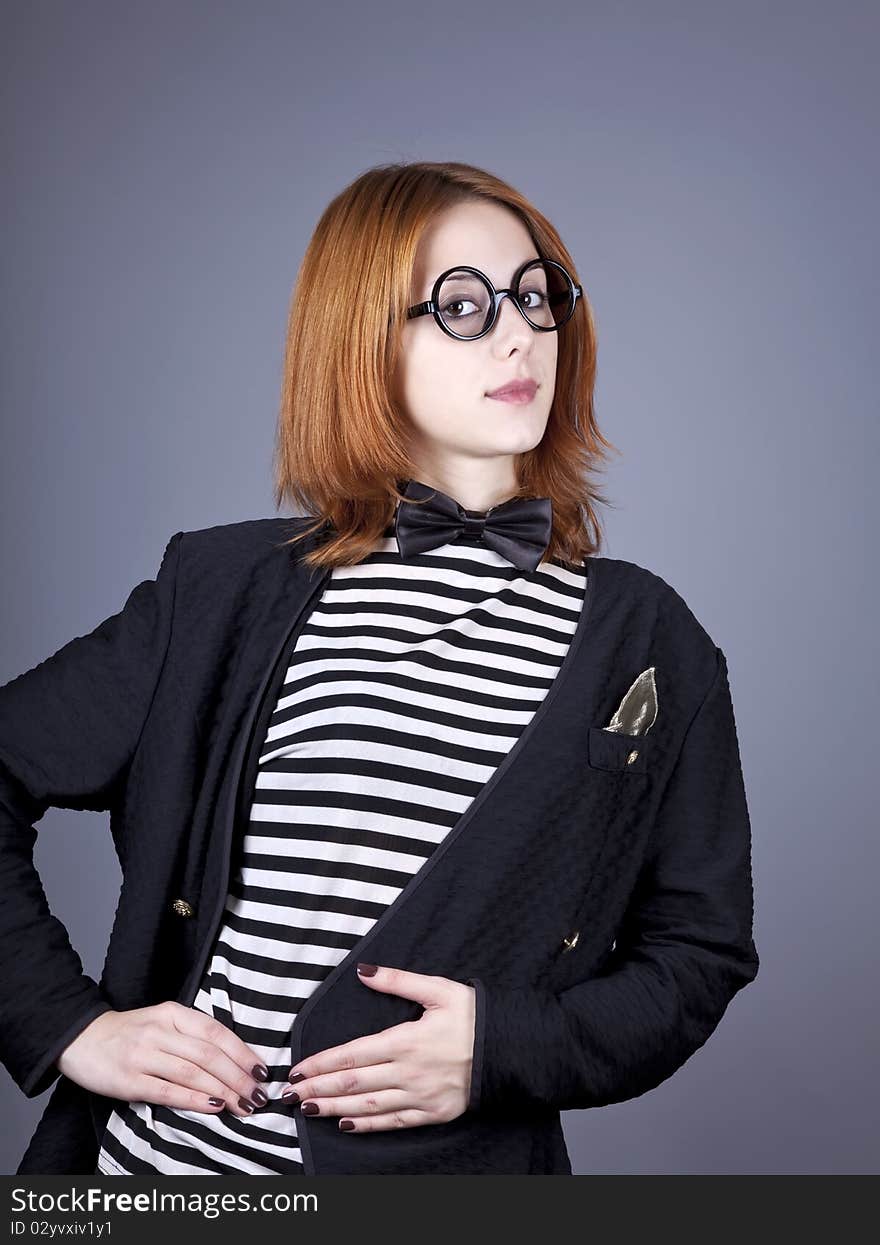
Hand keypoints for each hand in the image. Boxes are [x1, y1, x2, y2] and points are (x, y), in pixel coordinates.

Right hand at [56, 1003, 271, 1117]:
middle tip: (258, 1095)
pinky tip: (213, 1108)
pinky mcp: (129, 1080)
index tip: (262, 1071)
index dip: (242, 1053)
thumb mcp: (163, 1021)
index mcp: (173, 1013)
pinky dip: (194, 1100)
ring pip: (193, 1073)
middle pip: (209, 1055)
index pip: (216, 1032)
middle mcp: (160, 1031)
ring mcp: (143, 1055)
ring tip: (243, 1106)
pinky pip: (168, 1091)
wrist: (81, 1038)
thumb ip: (193, 1035)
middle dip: (239, 1077)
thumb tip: (236, 1059)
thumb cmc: (131, 1033)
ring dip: (223, 1091)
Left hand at [282, 964, 475, 1132]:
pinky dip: (366, 1124)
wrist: (512, 1050)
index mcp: (405, 1040)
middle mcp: (408, 1072)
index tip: (298, 1069)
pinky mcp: (432, 1114)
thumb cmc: (475, 1016)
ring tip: (309, 1109)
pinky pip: (392, 1122)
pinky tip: (346, 1125)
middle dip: (318, 1088)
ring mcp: (419, 1096)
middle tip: (290, 1095)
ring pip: (367, 1106)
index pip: (352, 1054)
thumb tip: (363, 971)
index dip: (322, 1063)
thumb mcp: (438, 989)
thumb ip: (397, 980)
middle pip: (353, 1083)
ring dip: (334, 1108)